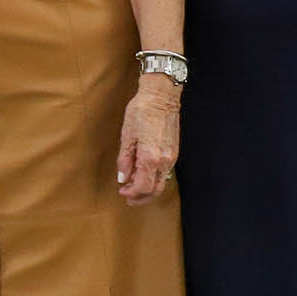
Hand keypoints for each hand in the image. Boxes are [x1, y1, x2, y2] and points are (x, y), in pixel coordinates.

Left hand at [116, 75, 181, 203]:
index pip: (143, 186)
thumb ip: (125, 159)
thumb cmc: (141, 112)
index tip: (122, 192)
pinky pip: (165, 173)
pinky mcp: (174, 152)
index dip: (132, 193)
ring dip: (148, 189)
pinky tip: (143, 175)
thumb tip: (123, 177)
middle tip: (128, 198)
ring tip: (133, 187)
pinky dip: (154, 179)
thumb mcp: (127, 135)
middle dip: (142, 197)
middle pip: (156, 190)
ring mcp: (172, 157)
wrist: (161, 97)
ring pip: (162, 182)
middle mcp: (165, 161)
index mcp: (151, 157)